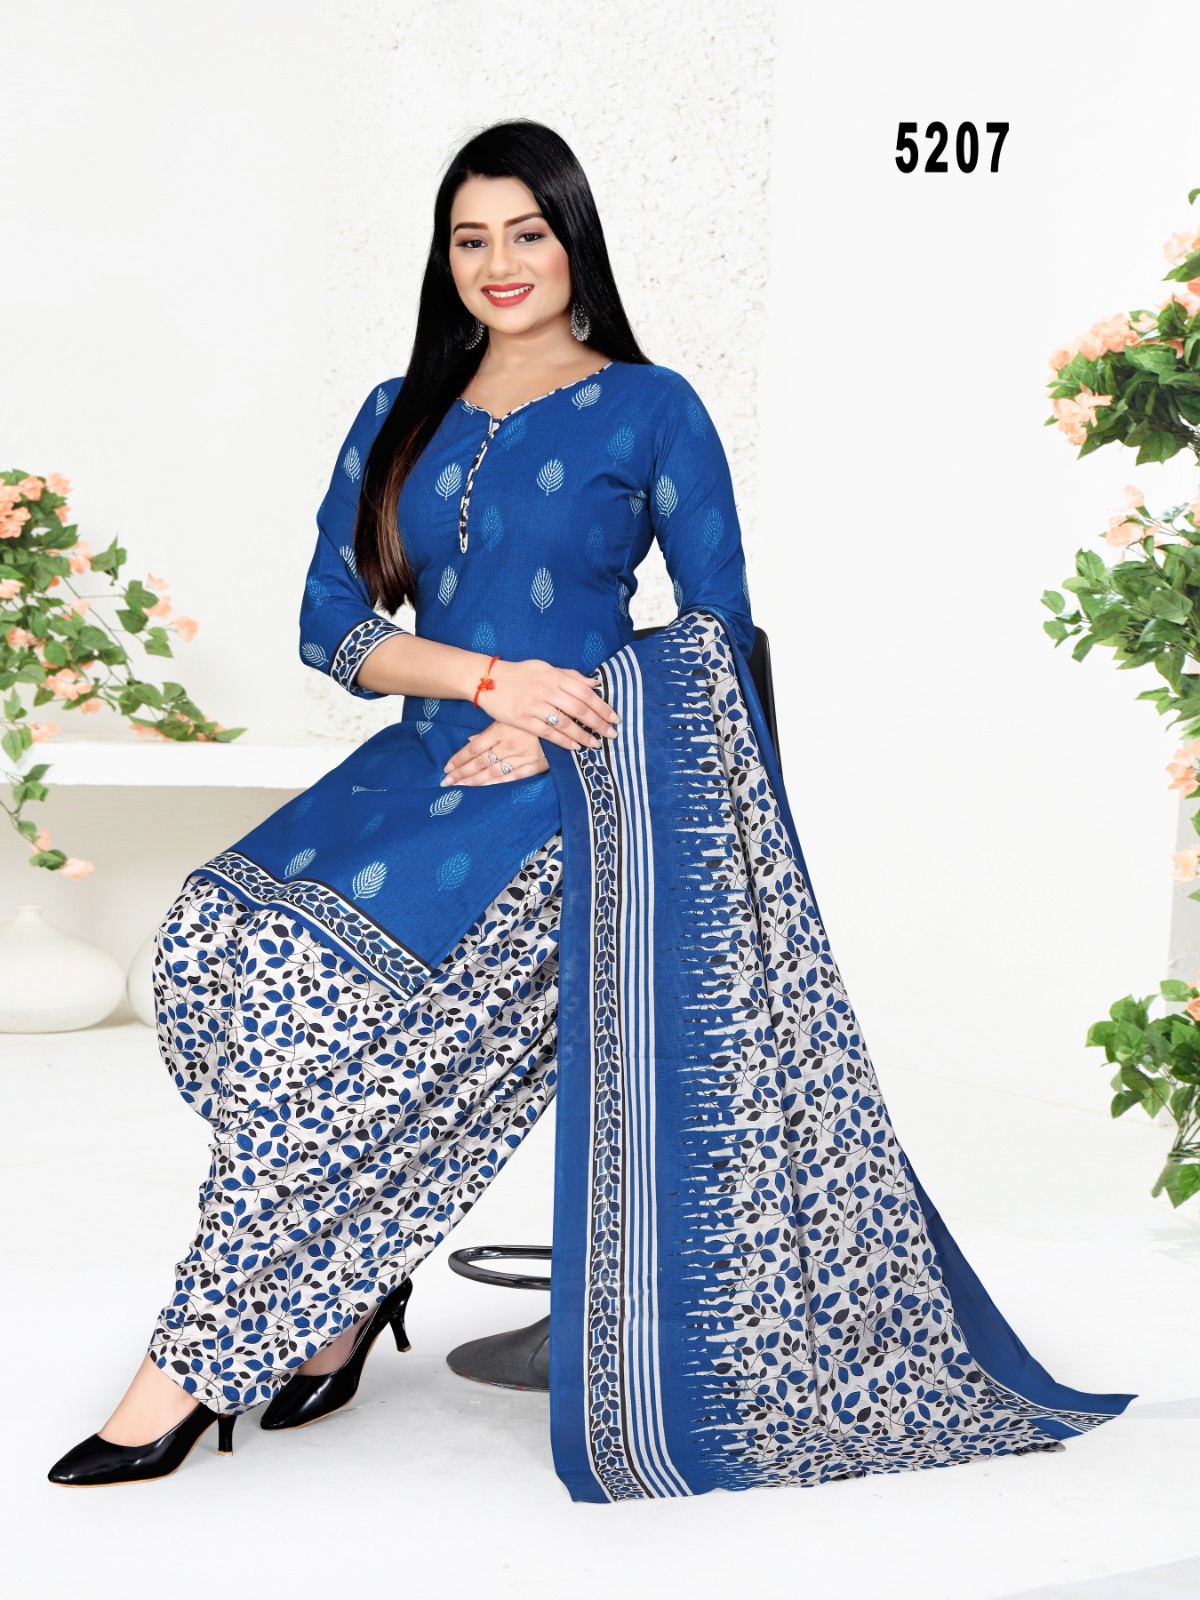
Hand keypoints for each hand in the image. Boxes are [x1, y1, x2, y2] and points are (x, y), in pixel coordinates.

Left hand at [441, 723, 548, 786]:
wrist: (565, 721)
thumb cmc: (534, 715)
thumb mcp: (509, 717)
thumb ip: (489, 731)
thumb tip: (470, 740)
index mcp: (499, 731)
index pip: (473, 749)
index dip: (459, 759)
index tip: (447, 768)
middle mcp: (506, 745)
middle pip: (479, 762)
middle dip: (461, 773)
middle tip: (445, 783)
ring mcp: (520, 757)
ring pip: (492, 772)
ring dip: (474, 781)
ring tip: (459, 787)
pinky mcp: (533, 765)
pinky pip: (512, 777)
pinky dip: (497, 783)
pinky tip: (484, 788)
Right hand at [472, 657, 619, 754]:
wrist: (487, 680)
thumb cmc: (520, 674)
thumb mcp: (545, 668)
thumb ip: (570, 676)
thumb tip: (594, 682)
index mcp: (554, 676)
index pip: (585, 692)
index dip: (602, 706)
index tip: (614, 717)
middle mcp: (546, 690)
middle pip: (579, 709)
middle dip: (598, 723)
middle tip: (611, 734)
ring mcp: (534, 705)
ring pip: (565, 723)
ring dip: (583, 735)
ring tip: (595, 744)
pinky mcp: (522, 720)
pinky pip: (547, 732)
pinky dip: (563, 741)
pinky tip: (574, 747)